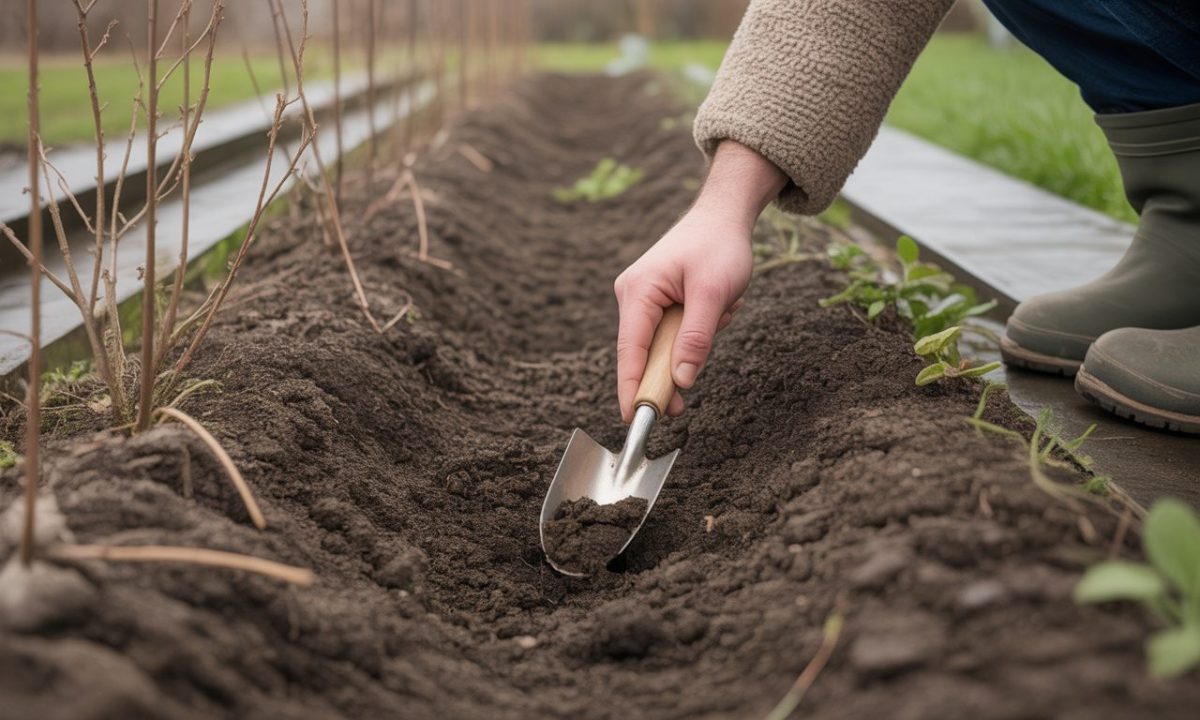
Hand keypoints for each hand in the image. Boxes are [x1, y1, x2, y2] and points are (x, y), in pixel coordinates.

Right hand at [613, 140, 785, 421]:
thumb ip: (696, 338)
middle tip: (689, 399)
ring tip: (722, 311)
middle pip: (645, 354)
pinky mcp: (657, 301)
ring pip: (663, 345)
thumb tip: (681, 381)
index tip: (633, 421)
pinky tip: (718, 308)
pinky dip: (697, 329)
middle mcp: (632, 296)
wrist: (724, 215)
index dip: (631, 389)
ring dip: (695, 341)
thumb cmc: (719, 246)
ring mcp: (643, 299)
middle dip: (675, 367)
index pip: (631, 352)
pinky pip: (673, 332)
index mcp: (638, 292)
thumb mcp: (713, 294)